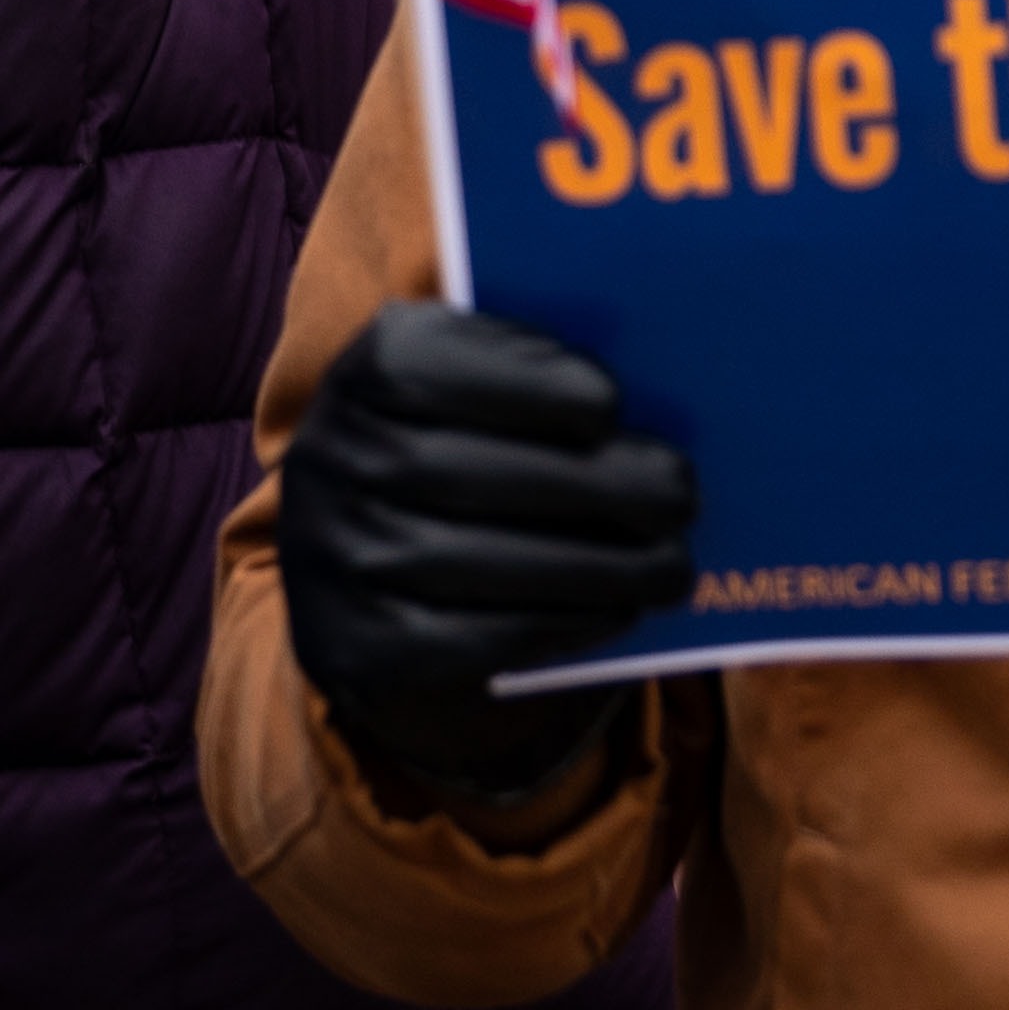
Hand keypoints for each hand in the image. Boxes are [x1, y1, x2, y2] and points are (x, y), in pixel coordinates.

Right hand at [275, 299, 692, 807]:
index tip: (609, 404)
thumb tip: (645, 394)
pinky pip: (467, 638)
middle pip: (460, 471)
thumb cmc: (458, 450)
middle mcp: (328, 459)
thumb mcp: (472, 392)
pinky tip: (618, 608)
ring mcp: (334, 558)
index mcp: (363, 373)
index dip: (521, 382)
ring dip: (593, 566)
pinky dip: (557, 624)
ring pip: (470, 563)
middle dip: (587, 484)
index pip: (428, 363)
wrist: (364, 562)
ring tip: (670, 564)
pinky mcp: (356, 645)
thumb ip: (535, 375)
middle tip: (680, 494)